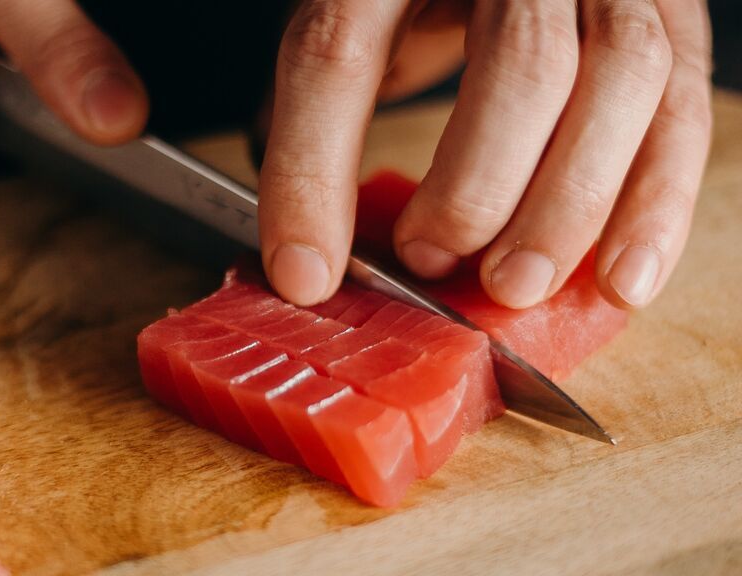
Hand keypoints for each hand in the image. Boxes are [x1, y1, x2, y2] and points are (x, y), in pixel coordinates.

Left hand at [258, 0, 711, 310]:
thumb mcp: (351, 35)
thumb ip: (316, 123)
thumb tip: (302, 260)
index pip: (339, 54)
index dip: (313, 174)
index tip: (304, 275)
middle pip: (521, 64)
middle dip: (477, 190)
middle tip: (434, 264)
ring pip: (622, 80)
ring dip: (572, 206)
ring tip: (515, 286)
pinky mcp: (669, 11)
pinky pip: (683, 107)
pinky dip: (658, 203)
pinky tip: (619, 279)